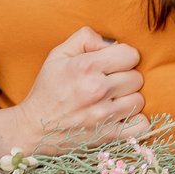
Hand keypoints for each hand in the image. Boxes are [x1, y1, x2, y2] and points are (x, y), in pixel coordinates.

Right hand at [17, 26, 147, 151]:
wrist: (33, 129)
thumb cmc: (47, 89)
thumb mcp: (58, 54)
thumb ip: (85, 37)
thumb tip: (111, 42)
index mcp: (86, 67)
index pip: (130, 54)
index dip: (123, 57)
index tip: (112, 64)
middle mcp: (97, 90)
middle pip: (137, 77)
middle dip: (125, 77)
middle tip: (109, 83)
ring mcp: (104, 115)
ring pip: (139, 100)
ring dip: (128, 99)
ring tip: (112, 101)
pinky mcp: (109, 136)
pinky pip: (141, 125)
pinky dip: (135, 121)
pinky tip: (121, 117)